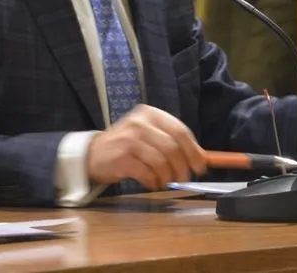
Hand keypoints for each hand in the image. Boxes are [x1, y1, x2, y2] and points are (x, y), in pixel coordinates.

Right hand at [87, 105, 206, 189]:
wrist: (94, 154)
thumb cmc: (127, 145)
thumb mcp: (149, 135)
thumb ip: (173, 142)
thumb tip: (202, 159)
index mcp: (150, 114)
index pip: (180, 131)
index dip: (193, 151)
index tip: (200, 167)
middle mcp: (139, 123)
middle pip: (173, 148)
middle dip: (182, 168)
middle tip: (183, 179)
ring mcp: (129, 139)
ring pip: (161, 162)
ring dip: (167, 177)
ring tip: (164, 181)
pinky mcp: (121, 157)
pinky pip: (147, 173)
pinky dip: (153, 181)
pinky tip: (150, 182)